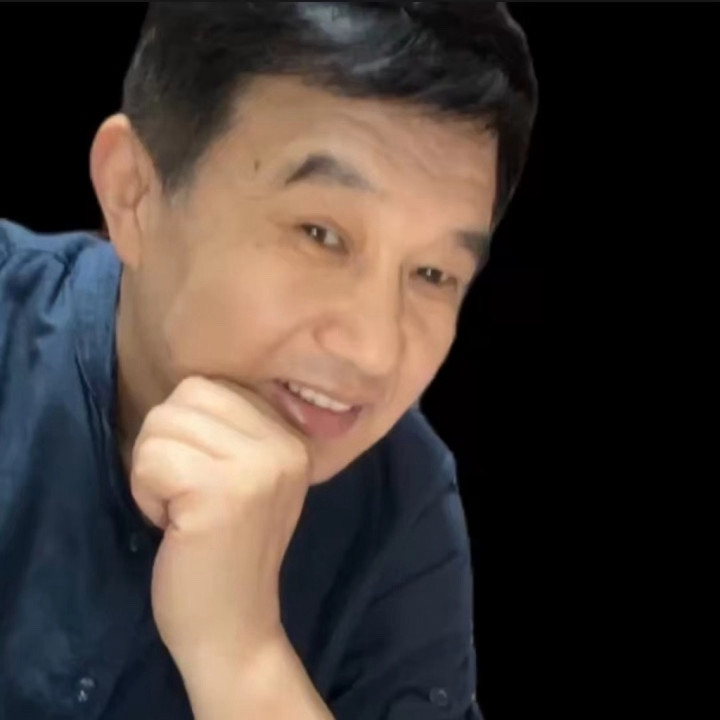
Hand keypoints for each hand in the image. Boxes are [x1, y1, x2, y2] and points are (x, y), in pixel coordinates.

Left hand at [130, 376, 311, 679]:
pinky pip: (151, 460)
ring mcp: (257, 467)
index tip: (205, 481)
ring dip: (154, 469)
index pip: (210, 386)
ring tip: (183, 510)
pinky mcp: (220, 493)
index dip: (187, 432)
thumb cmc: (228, 552)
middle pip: (184, 396)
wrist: (235, 629)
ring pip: (162, 424)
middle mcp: (283, 444)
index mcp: (291, 436)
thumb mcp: (249, 476)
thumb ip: (232, 428)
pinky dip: (146, 493)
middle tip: (187, 495)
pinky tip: (174, 526)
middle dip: (166, 444)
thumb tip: (187, 387)